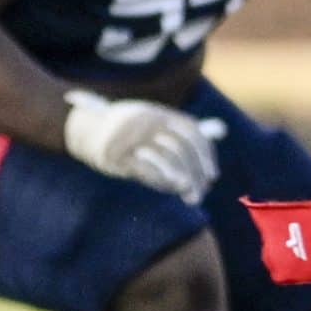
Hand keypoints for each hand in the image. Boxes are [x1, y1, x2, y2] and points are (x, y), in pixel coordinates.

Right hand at [63, 89, 223, 201]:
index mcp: (161, 114)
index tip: (212, 176)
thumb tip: (223, 129)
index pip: (191, 134)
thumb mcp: (158, 124)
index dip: (205, 156)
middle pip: (180, 149)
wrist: (88, 129)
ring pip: (165, 159)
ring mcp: (131, 136)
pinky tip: (170, 189)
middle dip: (194, 173)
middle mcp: (149, 121)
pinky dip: (161, 180)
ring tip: (191, 196)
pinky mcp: (116, 153)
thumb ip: (187, 130)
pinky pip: (144, 168)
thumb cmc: (131, 130)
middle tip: (202, 193)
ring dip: (181, 180)